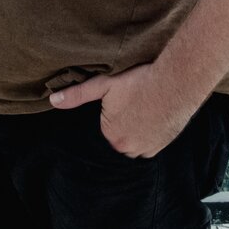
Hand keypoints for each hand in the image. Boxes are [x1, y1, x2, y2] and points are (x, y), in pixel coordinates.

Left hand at [48, 63, 194, 157]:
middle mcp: (128, 148)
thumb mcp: (104, 84)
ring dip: (136, 131)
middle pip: (119, 138)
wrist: (175, 81)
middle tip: (132, 103)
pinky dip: (150, 134)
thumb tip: (53, 100)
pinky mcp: (163, 145)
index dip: (111, 114)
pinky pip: (150, 144)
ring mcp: (147, 148)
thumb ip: (77, 94)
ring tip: (142, 109)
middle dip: (123, 124)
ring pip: (135, 143)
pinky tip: (152, 116)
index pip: (105, 129)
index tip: (120, 101)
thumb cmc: (139, 80)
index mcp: (111, 135)